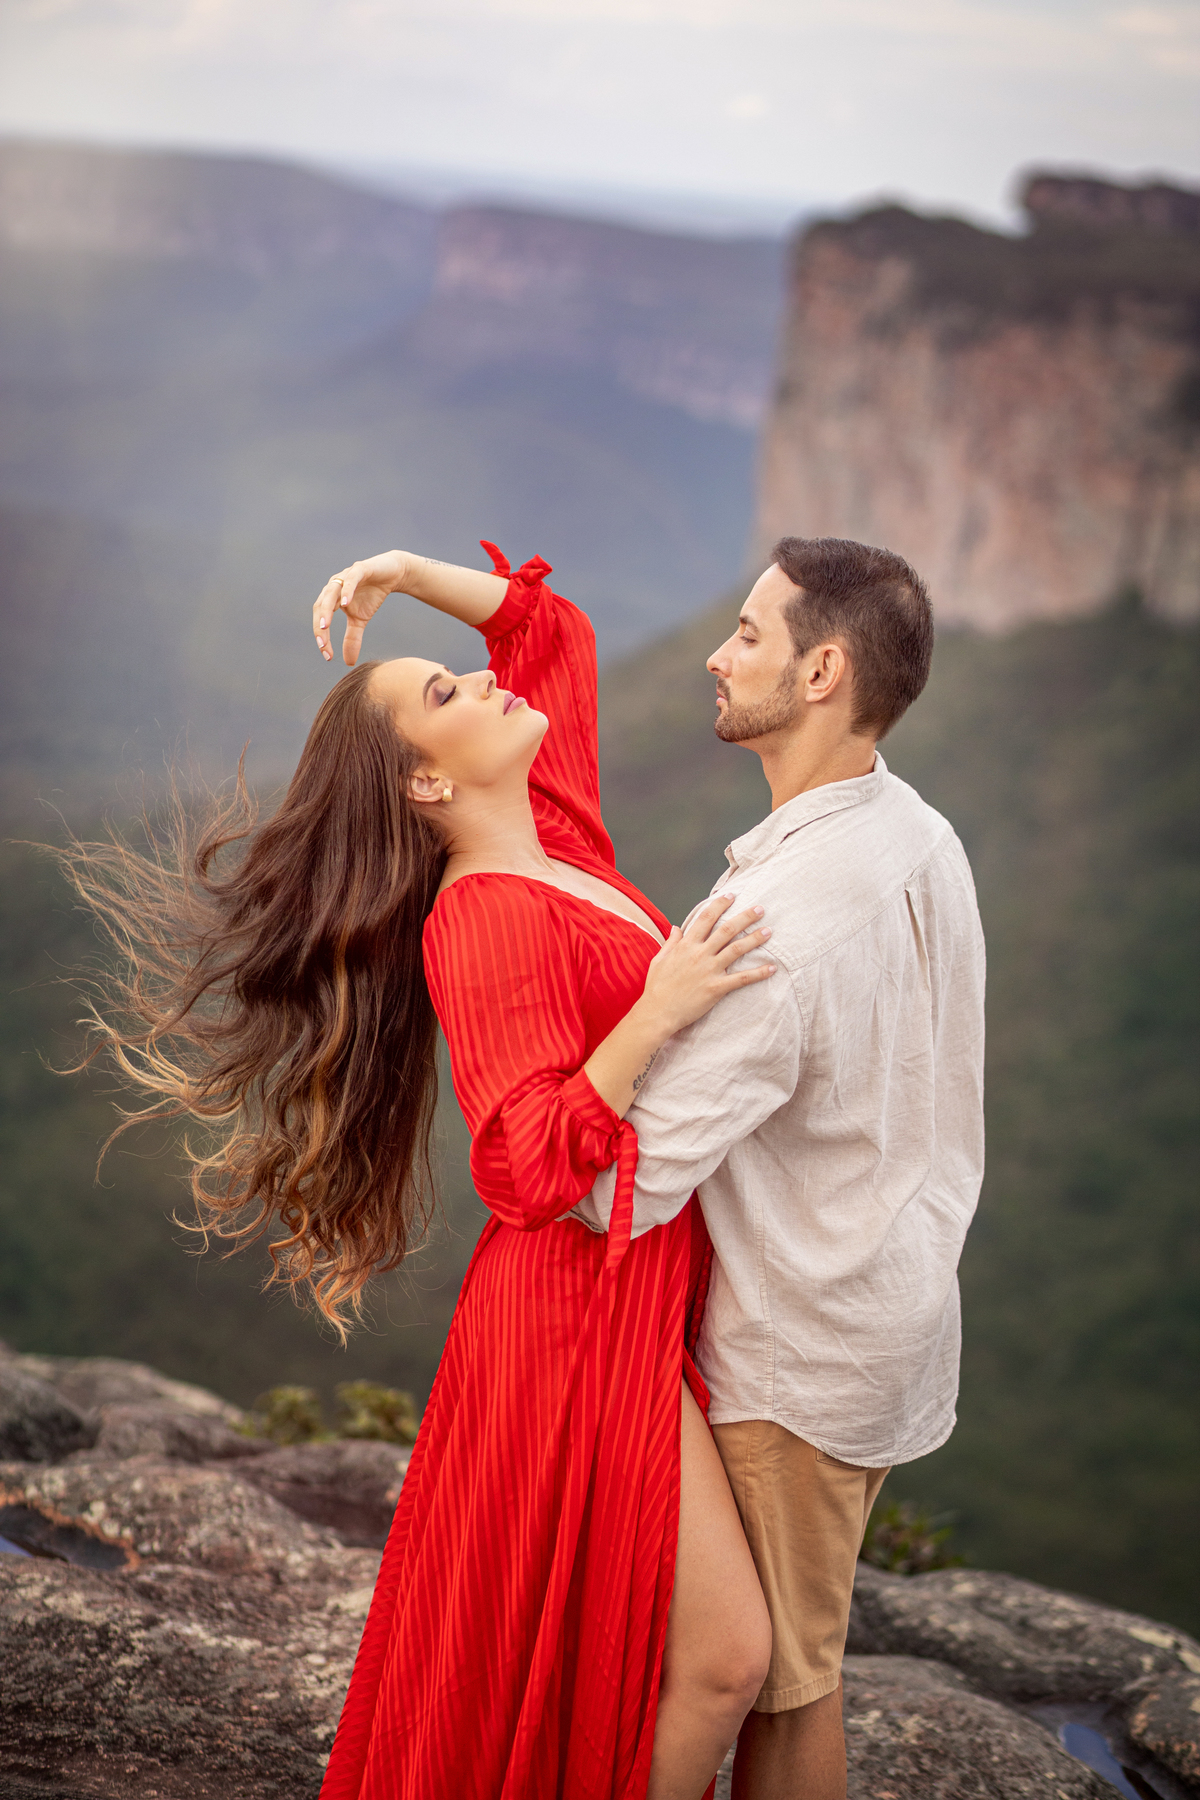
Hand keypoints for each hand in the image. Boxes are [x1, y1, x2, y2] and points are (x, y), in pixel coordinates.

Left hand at [313, 551, 409, 664]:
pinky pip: (350, 580)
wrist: (391, 575)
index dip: (322, 637)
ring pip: (330, 592)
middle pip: (320, 606)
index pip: (320, 619)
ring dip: (326, 609)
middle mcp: (334, 587)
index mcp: (331, 599)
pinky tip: (346, 604)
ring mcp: (345, 577)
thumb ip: (352, 639)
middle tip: (322, 644)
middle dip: (319, 626)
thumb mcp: (361, 620)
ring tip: (325, 625)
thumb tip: (348, 662)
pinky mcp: (359, 569)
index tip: (327, 655)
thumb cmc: (371, 595)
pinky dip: (346, 591)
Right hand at [638, 895, 773, 1037]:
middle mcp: (700, 954)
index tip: (731, 896)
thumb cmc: (657, 987)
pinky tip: (772, 968)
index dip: (720, 905)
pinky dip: (758, 973)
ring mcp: (709, 970)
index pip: (706, 918)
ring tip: (769, 931)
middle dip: (745, 917)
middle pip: (727, 929)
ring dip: (755, 939)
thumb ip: (671, 942)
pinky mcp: (717, 988)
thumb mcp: (659, 960)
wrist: (658, 1012)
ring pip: (737, 949)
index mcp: (686, 945)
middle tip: (760, 909)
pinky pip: (742, 978)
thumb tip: (676, 927)